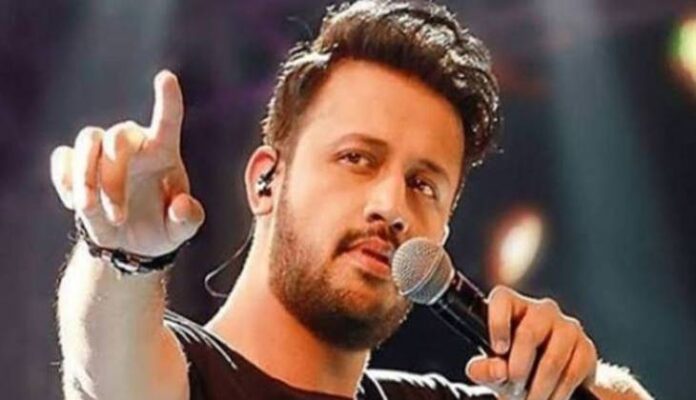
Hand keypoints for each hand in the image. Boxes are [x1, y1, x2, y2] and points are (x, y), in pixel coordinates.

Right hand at [50, 70, 204, 255]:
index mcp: (164, 153)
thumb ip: (188, 219)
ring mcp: (102, 152)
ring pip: (87, 141)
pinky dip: (66, 180)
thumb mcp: (181, 230)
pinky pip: (63, 157)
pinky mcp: (76, 164)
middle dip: (113, 177)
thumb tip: (182, 206)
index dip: (167, 99)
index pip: (168, 120)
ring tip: (89, 211)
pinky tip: (74, 204)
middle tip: (118, 217)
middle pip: (118, 136)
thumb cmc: (161, 228)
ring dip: (86, 177)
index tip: (166, 77)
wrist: (129, 244)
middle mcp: (134, 145)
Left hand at [465, 286, 597, 399]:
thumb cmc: (514, 368)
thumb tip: (499, 370)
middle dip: (518, 368)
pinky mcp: (586, 348)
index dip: (498, 323)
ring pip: (552, 359)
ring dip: (539, 387)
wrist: (552, 384)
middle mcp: (541, 310)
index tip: (499, 350)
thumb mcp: (493, 370)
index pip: (502, 300)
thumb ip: (485, 370)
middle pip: (528, 333)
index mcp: (513, 306)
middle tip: (513, 389)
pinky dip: (558, 394)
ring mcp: (567, 327)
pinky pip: (571, 373)